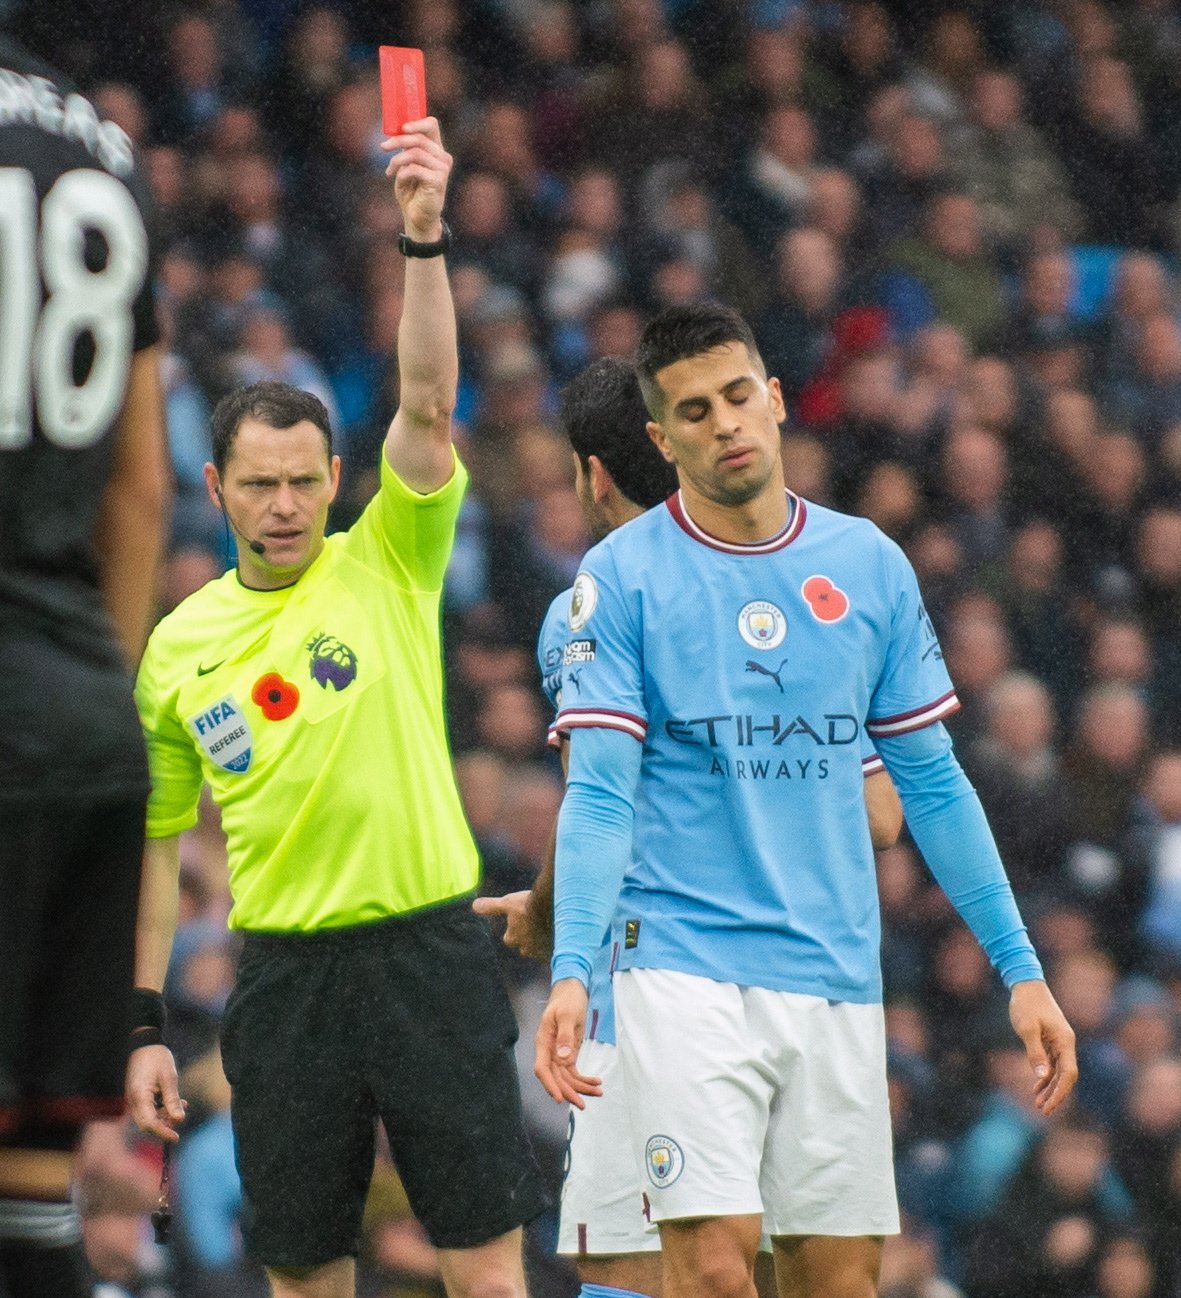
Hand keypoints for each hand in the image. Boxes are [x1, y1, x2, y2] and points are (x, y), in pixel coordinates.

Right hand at [125, 1044, 185, 1142]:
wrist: (144, 1044)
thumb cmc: (157, 1057)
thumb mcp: (169, 1077)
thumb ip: (173, 1100)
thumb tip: (179, 1119)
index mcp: (140, 1097)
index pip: (149, 1124)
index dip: (163, 1132)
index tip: (176, 1137)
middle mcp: (133, 1101)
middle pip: (147, 1124)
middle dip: (165, 1124)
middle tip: (182, 1114)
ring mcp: (134, 1099)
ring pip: (148, 1118)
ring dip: (165, 1116)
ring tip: (183, 1104)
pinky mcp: (137, 1096)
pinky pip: (148, 1110)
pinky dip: (161, 1110)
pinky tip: (175, 1102)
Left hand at [381, 116, 451, 240]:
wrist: (416, 216)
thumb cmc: (411, 191)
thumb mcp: (405, 165)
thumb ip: (405, 149)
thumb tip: (396, 133)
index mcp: (435, 150)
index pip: (431, 125)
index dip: (416, 123)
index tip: (401, 128)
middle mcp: (442, 157)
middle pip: (419, 138)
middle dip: (398, 141)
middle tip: (383, 147)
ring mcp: (442, 169)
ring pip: (415, 153)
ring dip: (397, 160)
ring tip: (390, 170)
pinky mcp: (438, 181)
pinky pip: (414, 168)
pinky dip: (402, 173)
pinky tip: (399, 180)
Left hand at [473, 891, 550, 959]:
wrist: (554, 911)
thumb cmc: (528, 906)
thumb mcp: (508, 903)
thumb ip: (491, 906)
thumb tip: (474, 905)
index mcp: (513, 938)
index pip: (510, 938)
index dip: (515, 928)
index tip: (521, 918)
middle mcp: (526, 949)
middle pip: (526, 944)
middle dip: (530, 936)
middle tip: (537, 920)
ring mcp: (542, 951)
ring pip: (541, 946)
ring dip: (545, 937)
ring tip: (551, 922)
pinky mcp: (557, 950)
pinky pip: (556, 947)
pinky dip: (557, 941)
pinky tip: (562, 929)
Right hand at [534, 978, 601, 1107]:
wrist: (572, 990)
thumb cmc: (568, 999)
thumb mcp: (567, 1014)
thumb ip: (564, 1035)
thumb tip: (563, 1057)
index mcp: (543, 1041)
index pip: (542, 1068)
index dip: (550, 1085)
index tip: (560, 1098)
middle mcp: (549, 1050)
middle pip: (556, 1077)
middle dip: (569, 1091)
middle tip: (583, 1104)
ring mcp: (558, 1053)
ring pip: (566, 1077)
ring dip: (580, 1087)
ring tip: (598, 1092)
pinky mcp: (568, 1053)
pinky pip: (573, 1071)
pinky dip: (583, 1079)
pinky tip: (596, 1082)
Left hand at [1009, 979, 1077, 1114]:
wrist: (1026, 984)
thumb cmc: (1026, 1004)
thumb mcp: (1027, 1028)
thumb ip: (1035, 1052)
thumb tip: (1042, 1077)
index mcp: (1065, 1041)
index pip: (1068, 1074)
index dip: (1060, 1092)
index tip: (1048, 1106)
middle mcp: (1066, 1043)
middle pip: (1066, 1076)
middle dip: (1056, 1094)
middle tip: (1043, 1110)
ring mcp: (1059, 1042)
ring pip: (1059, 1071)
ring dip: (1050, 1088)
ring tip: (1038, 1104)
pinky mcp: (1051, 1040)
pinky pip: (1052, 1063)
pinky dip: (1046, 1076)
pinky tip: (1036, 1087)